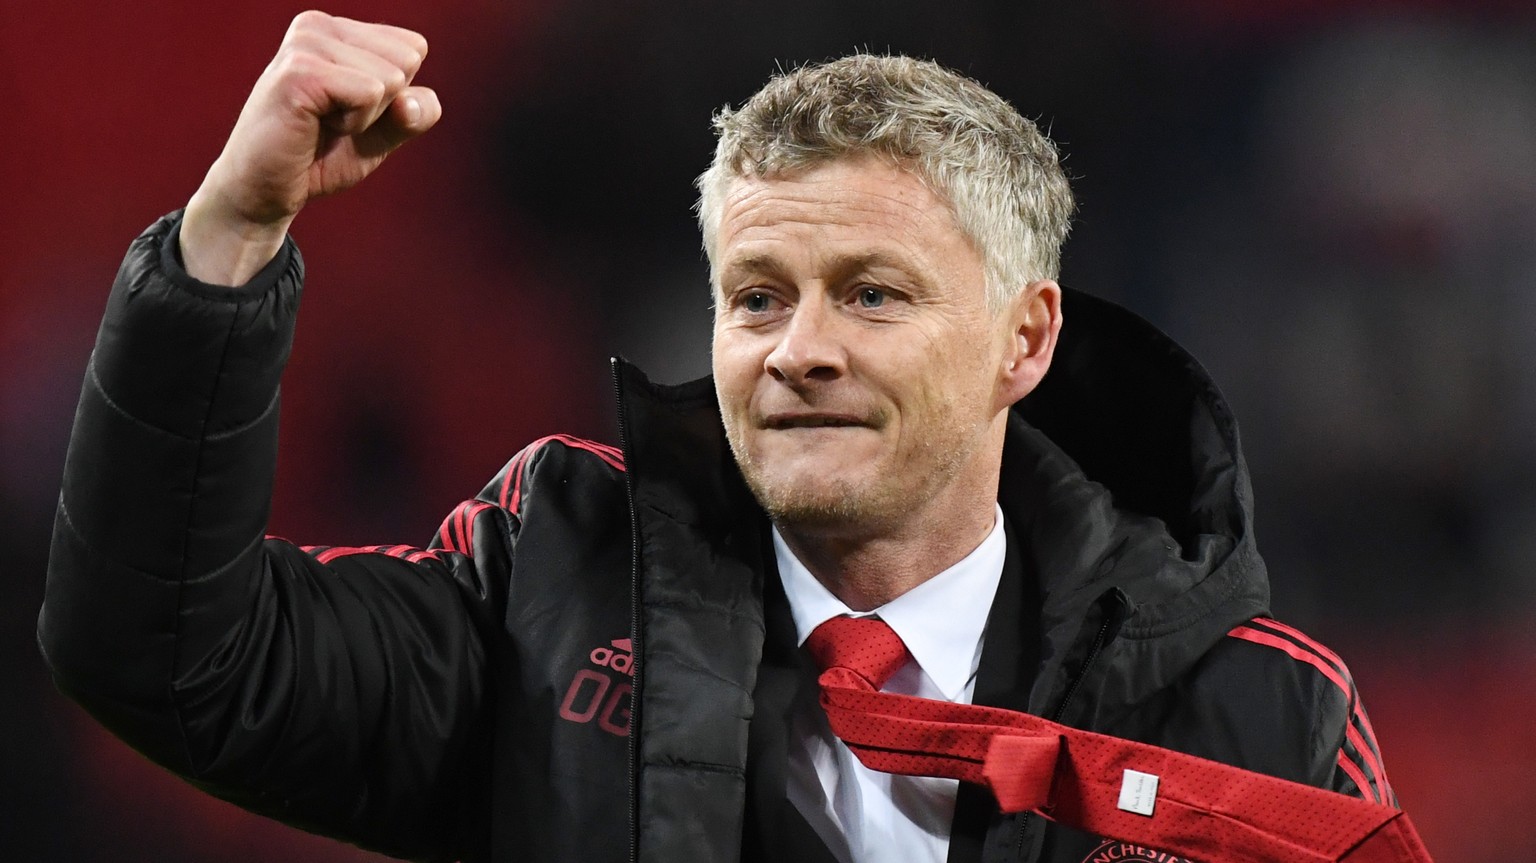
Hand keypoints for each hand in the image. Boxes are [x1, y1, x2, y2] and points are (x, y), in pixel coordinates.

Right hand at [180, 11, 441, 284]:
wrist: (266, 190)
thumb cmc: (320, 157)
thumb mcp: (384, 133)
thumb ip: (416, 114)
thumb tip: (412, 100)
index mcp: (338, 31)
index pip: (413, 48)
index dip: (395, 95)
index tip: (349, 110)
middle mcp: (319, 26)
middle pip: (407, 61)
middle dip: (381, 106)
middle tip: (332, 122)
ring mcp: (306, 43)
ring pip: (391, 79)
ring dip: (363, 118)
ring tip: (320, 125)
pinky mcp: (299, 70)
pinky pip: (370, 92)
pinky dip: (353, 123)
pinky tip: (314, 127)